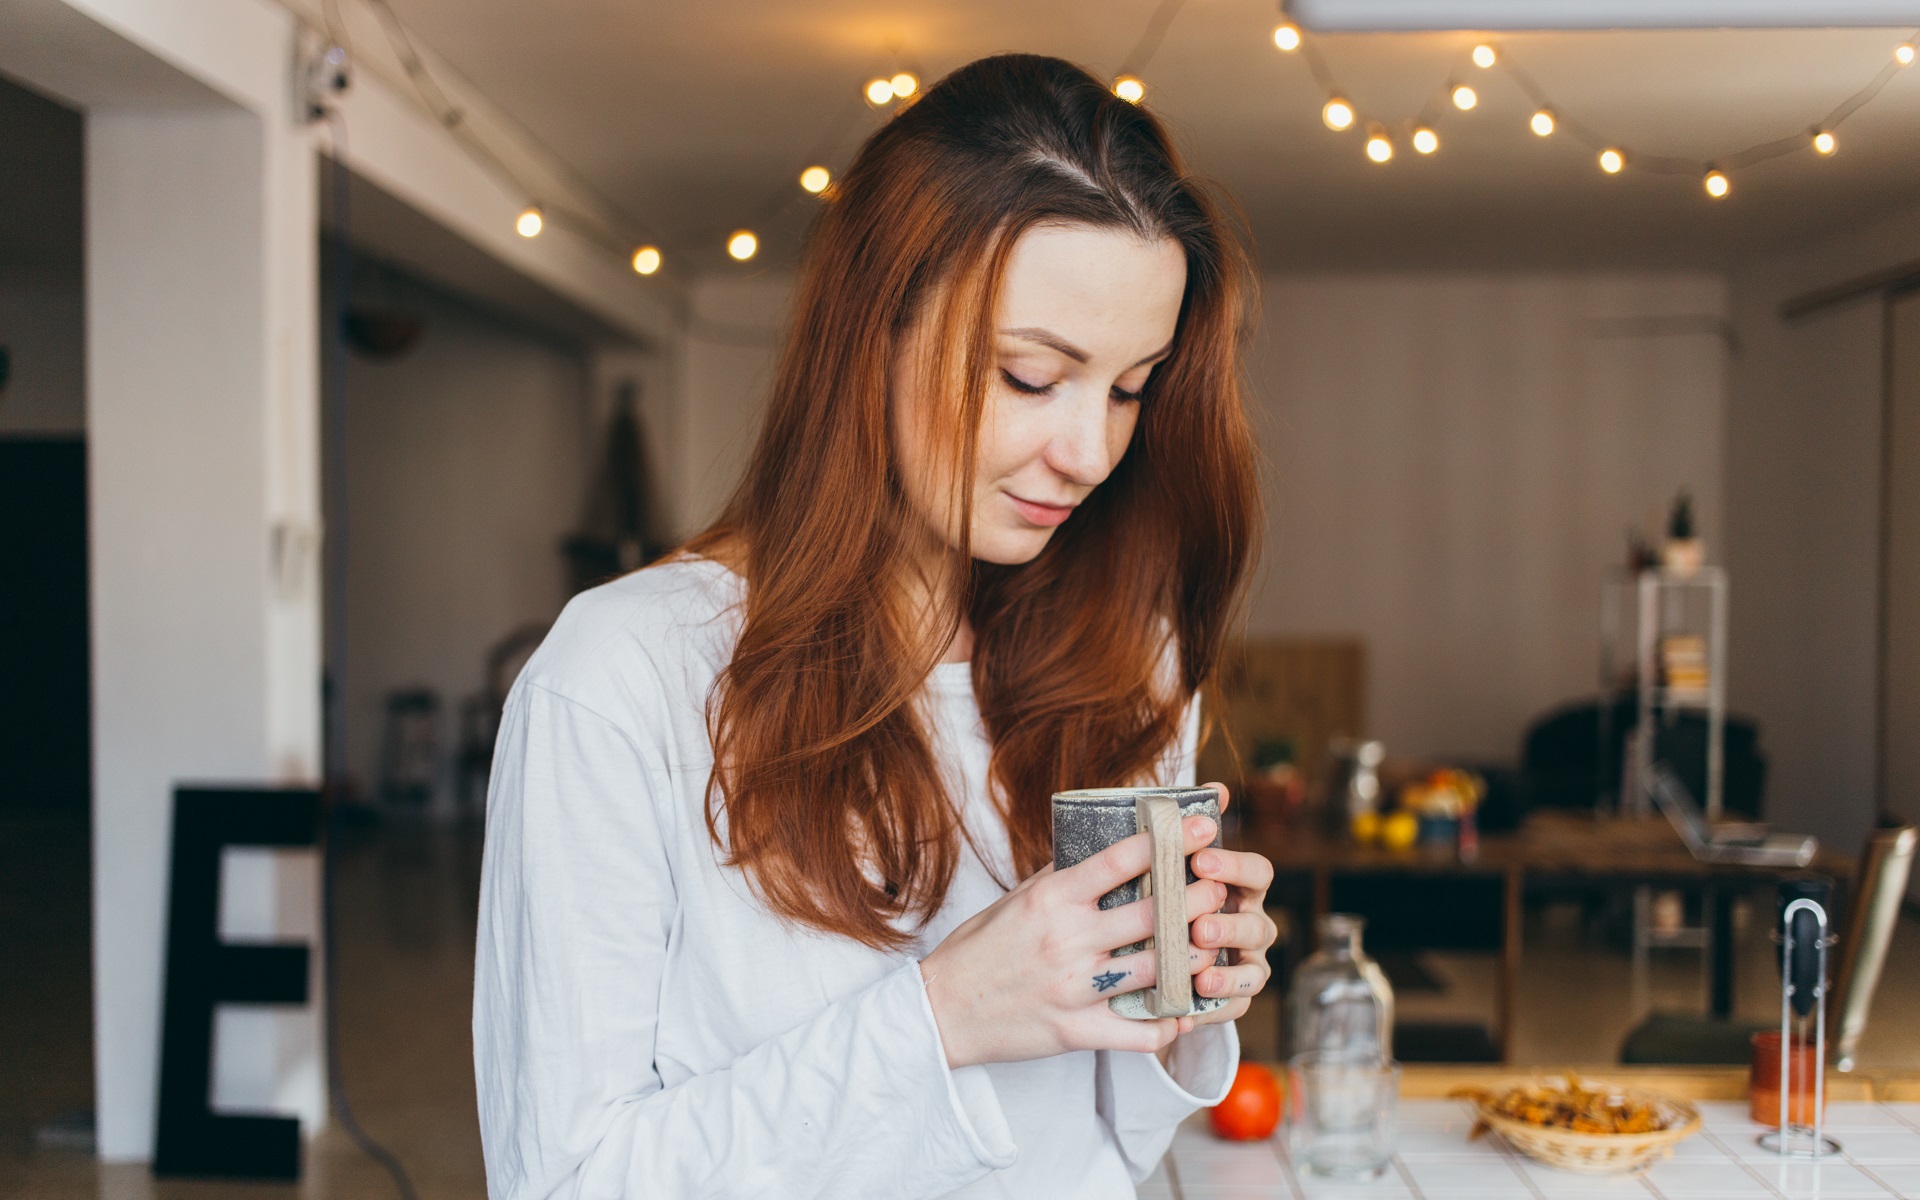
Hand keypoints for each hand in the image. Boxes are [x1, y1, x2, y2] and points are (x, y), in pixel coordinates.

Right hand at [921, 814, 1228, 1068]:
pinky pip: (1138, 1033)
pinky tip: (1181, 1012)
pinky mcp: (1076, 1031)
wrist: (944, 1008)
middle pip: (1153, 914)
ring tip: (1208, 945)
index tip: (1202, 826)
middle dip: (1197, 898)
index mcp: (1052, 898)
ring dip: (1192, 957)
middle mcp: (1066, 939)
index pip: (1120, 859)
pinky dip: (1167, 1024)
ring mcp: (1074, 987)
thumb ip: (1063, 874)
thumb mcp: (1018, 898)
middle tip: (1217, 889)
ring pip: (1156, 969)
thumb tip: (1106, 840)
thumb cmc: (982, 947)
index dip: (1167, 841)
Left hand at [1182, 782, 1277, 1027]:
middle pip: (1258, 924)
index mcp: (1239, 887)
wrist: (1140, 948)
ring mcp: (1246, 963)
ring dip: (1229, 970)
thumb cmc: (1160, 893)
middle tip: (1198, 924)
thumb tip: (1216, 785)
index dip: (1235, 866)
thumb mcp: (1163, 861)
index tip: (1201, 861)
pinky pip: (1234, 1007)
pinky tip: (1190, 1009)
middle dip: (1230, 925)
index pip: (1257, 872)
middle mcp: (1250, 923)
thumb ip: (1189, 828)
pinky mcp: (1232, 999)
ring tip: (1201, 971)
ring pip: (1255, 969)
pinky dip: (1214, 1008)